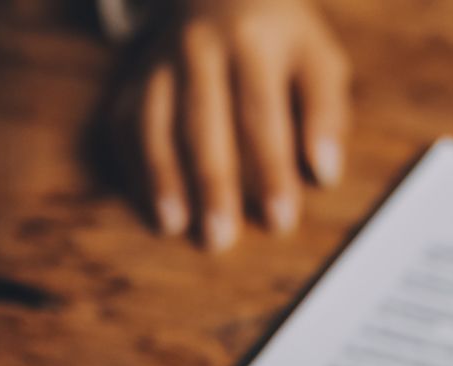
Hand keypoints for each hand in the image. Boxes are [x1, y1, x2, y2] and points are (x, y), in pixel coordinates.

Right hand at [108, 0, 350, 250]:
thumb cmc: (281, 40)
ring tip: (174, 226)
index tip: (280, 220)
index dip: (270, 170)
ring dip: (163, 178)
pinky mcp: (135, 78)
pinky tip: (152, 206)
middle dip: (212, 183)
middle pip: (204, 122)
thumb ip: (326, 113)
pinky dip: (136, 167)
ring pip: (157, 123)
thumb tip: (324, 173)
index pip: (262, 113)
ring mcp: (161, 61)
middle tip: (221, 239)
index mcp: (255, 40)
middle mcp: (201, 45)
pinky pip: (126, 125)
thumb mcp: (318, 59)